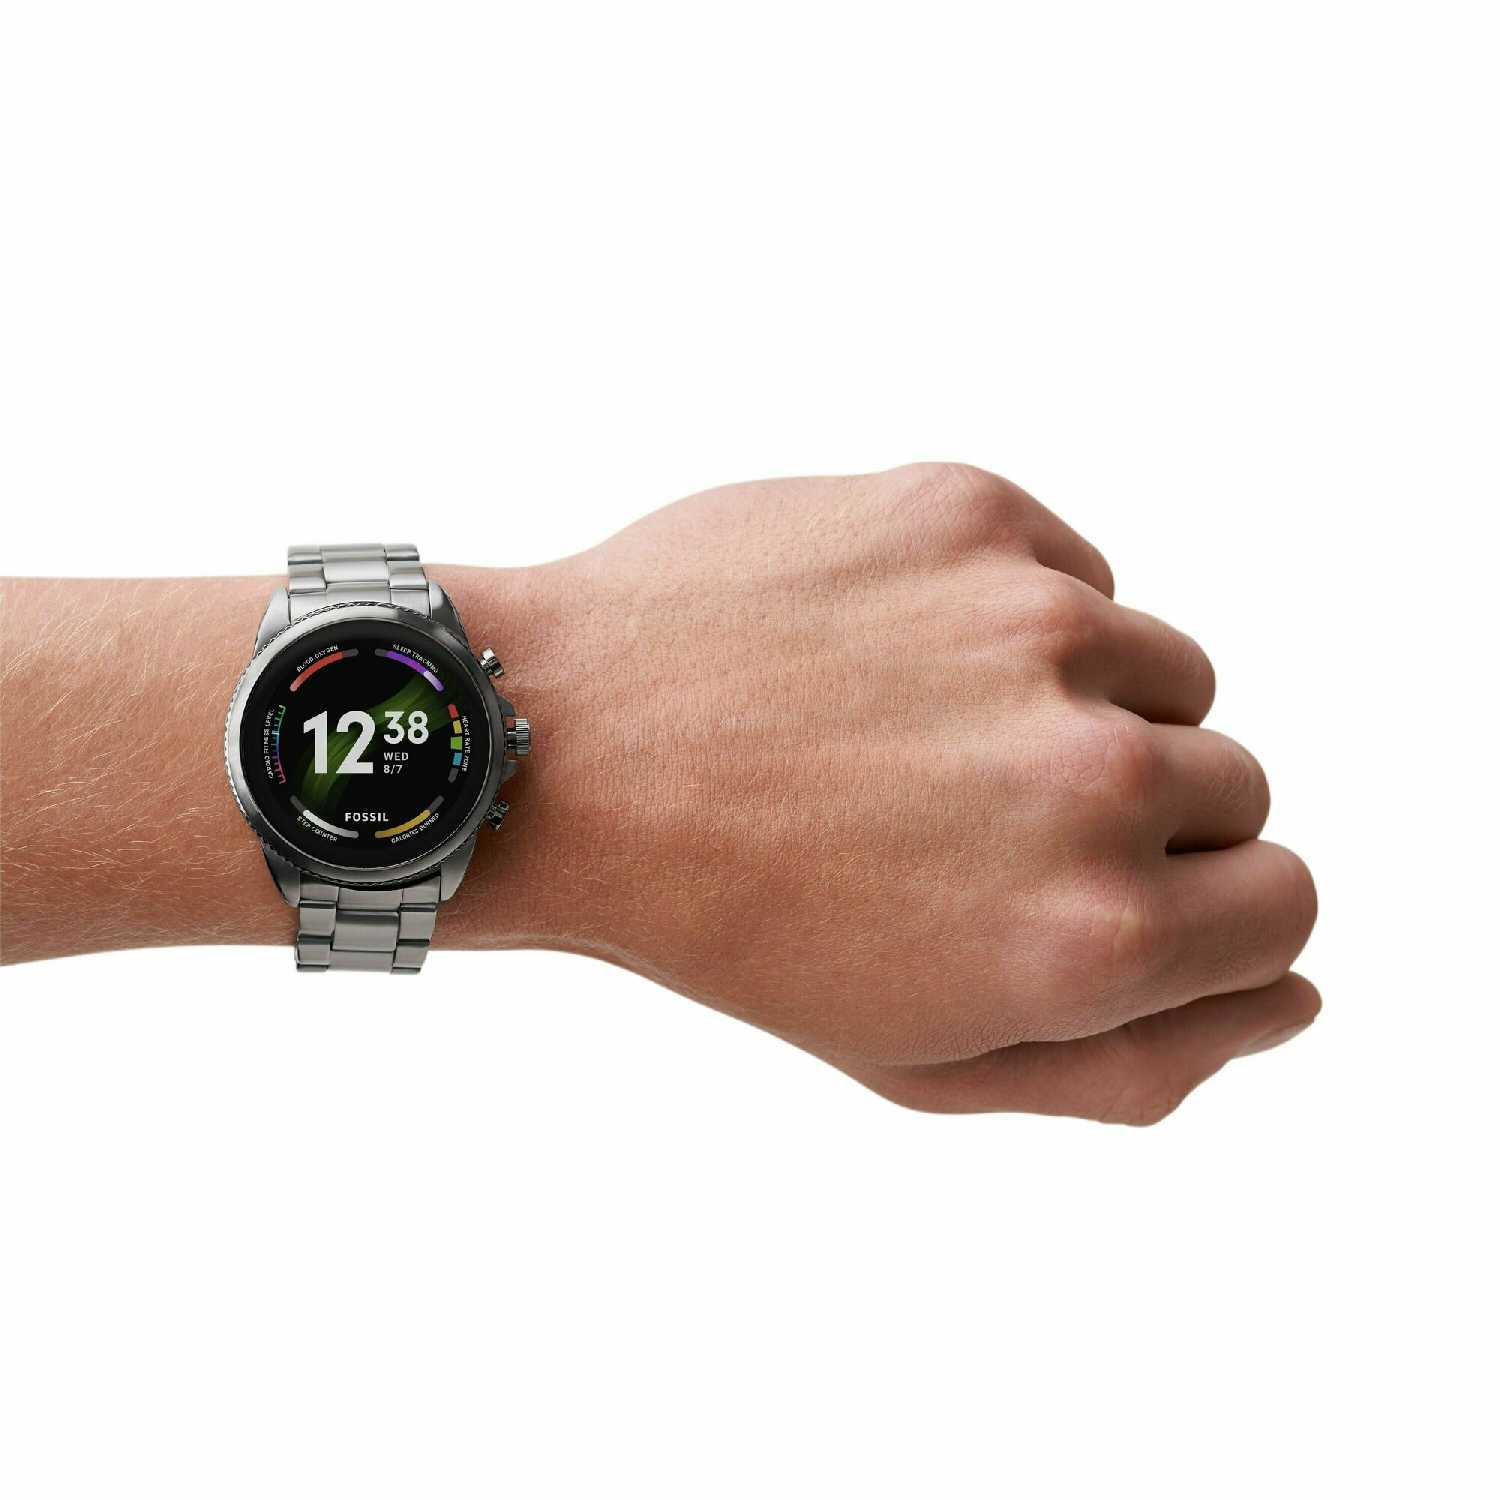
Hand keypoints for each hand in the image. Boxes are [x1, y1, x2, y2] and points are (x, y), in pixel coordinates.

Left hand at [511, 463, 1317, 1121]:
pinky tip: (895, 654)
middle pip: (1236, 783)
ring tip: (929, 735)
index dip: (1209, 907)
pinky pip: (1078, 572)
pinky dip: (1018, 616)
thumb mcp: (926, 1058)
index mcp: (1092, 935)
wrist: (567, 749)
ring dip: (1086, 705)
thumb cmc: (737, 921)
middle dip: (1139, 811)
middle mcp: (1088, 774)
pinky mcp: (972, 512)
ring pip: (1165, 667)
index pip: (1283, 906)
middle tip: (982, 819)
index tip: (1123, 893)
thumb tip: (1294, 1002)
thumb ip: (1138, 1061)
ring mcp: (1036, 623)